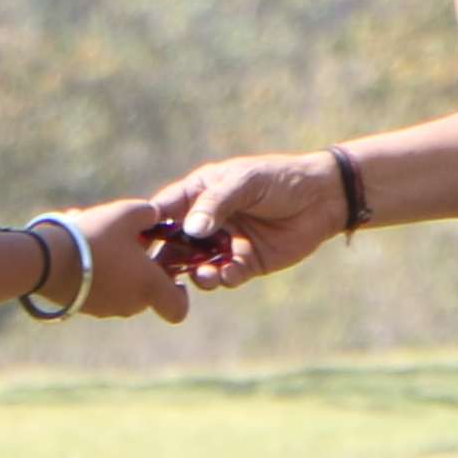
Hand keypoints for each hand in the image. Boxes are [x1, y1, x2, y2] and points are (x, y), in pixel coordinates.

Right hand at [61, 195, 193, 323]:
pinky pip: (96, 288)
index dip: (180, 294)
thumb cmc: (95, 237)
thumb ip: (149, 213)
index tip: (173, 276)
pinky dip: (94, 272)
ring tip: (98, 239)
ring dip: (116, 267)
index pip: (178, 309)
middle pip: (146, 292)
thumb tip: (154, 215)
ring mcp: (104, 308)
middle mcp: (130, 305)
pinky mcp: (80, 306)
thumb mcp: (127, 213)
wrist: (45, 261)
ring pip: (120, 288)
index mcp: (150, 288)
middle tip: (130, 243)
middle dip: (142, 269)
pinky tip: (79, 247)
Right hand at [146, 150, 353, 290]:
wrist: (323, 198)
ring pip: (197, 265)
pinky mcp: (245, 262)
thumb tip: (190, 229)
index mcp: (198, 194)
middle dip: (166, 260)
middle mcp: (206, 221)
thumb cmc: (280, 179)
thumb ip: (216, 203)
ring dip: (195, 273)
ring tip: (202, 275)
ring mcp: (224, 244)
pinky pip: (226, 275)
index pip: (164, 210)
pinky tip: (226, 276)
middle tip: (159, 273)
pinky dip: (223, 278)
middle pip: (175, 245)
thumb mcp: (245, 182)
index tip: (134, 242)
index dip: (148, 226)